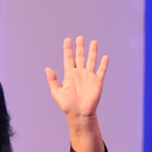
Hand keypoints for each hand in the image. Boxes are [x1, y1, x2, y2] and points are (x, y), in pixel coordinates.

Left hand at [45, 36, 108, 151]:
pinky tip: (105, 56)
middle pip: (80, 57)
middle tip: (79, 37)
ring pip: (91, 60)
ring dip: (92, 51)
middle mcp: (79, 74)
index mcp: (69, 75)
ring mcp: (89, 76)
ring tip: (93, 41)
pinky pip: (101, 70)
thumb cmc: (67, 105)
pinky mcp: (97, 81)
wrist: (80, 113)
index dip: (67, 49)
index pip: (68, 59)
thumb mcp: (57, 92)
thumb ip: (53, 80)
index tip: (67, 40)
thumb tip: (47, 68)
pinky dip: (104, 64)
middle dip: (79, 47)